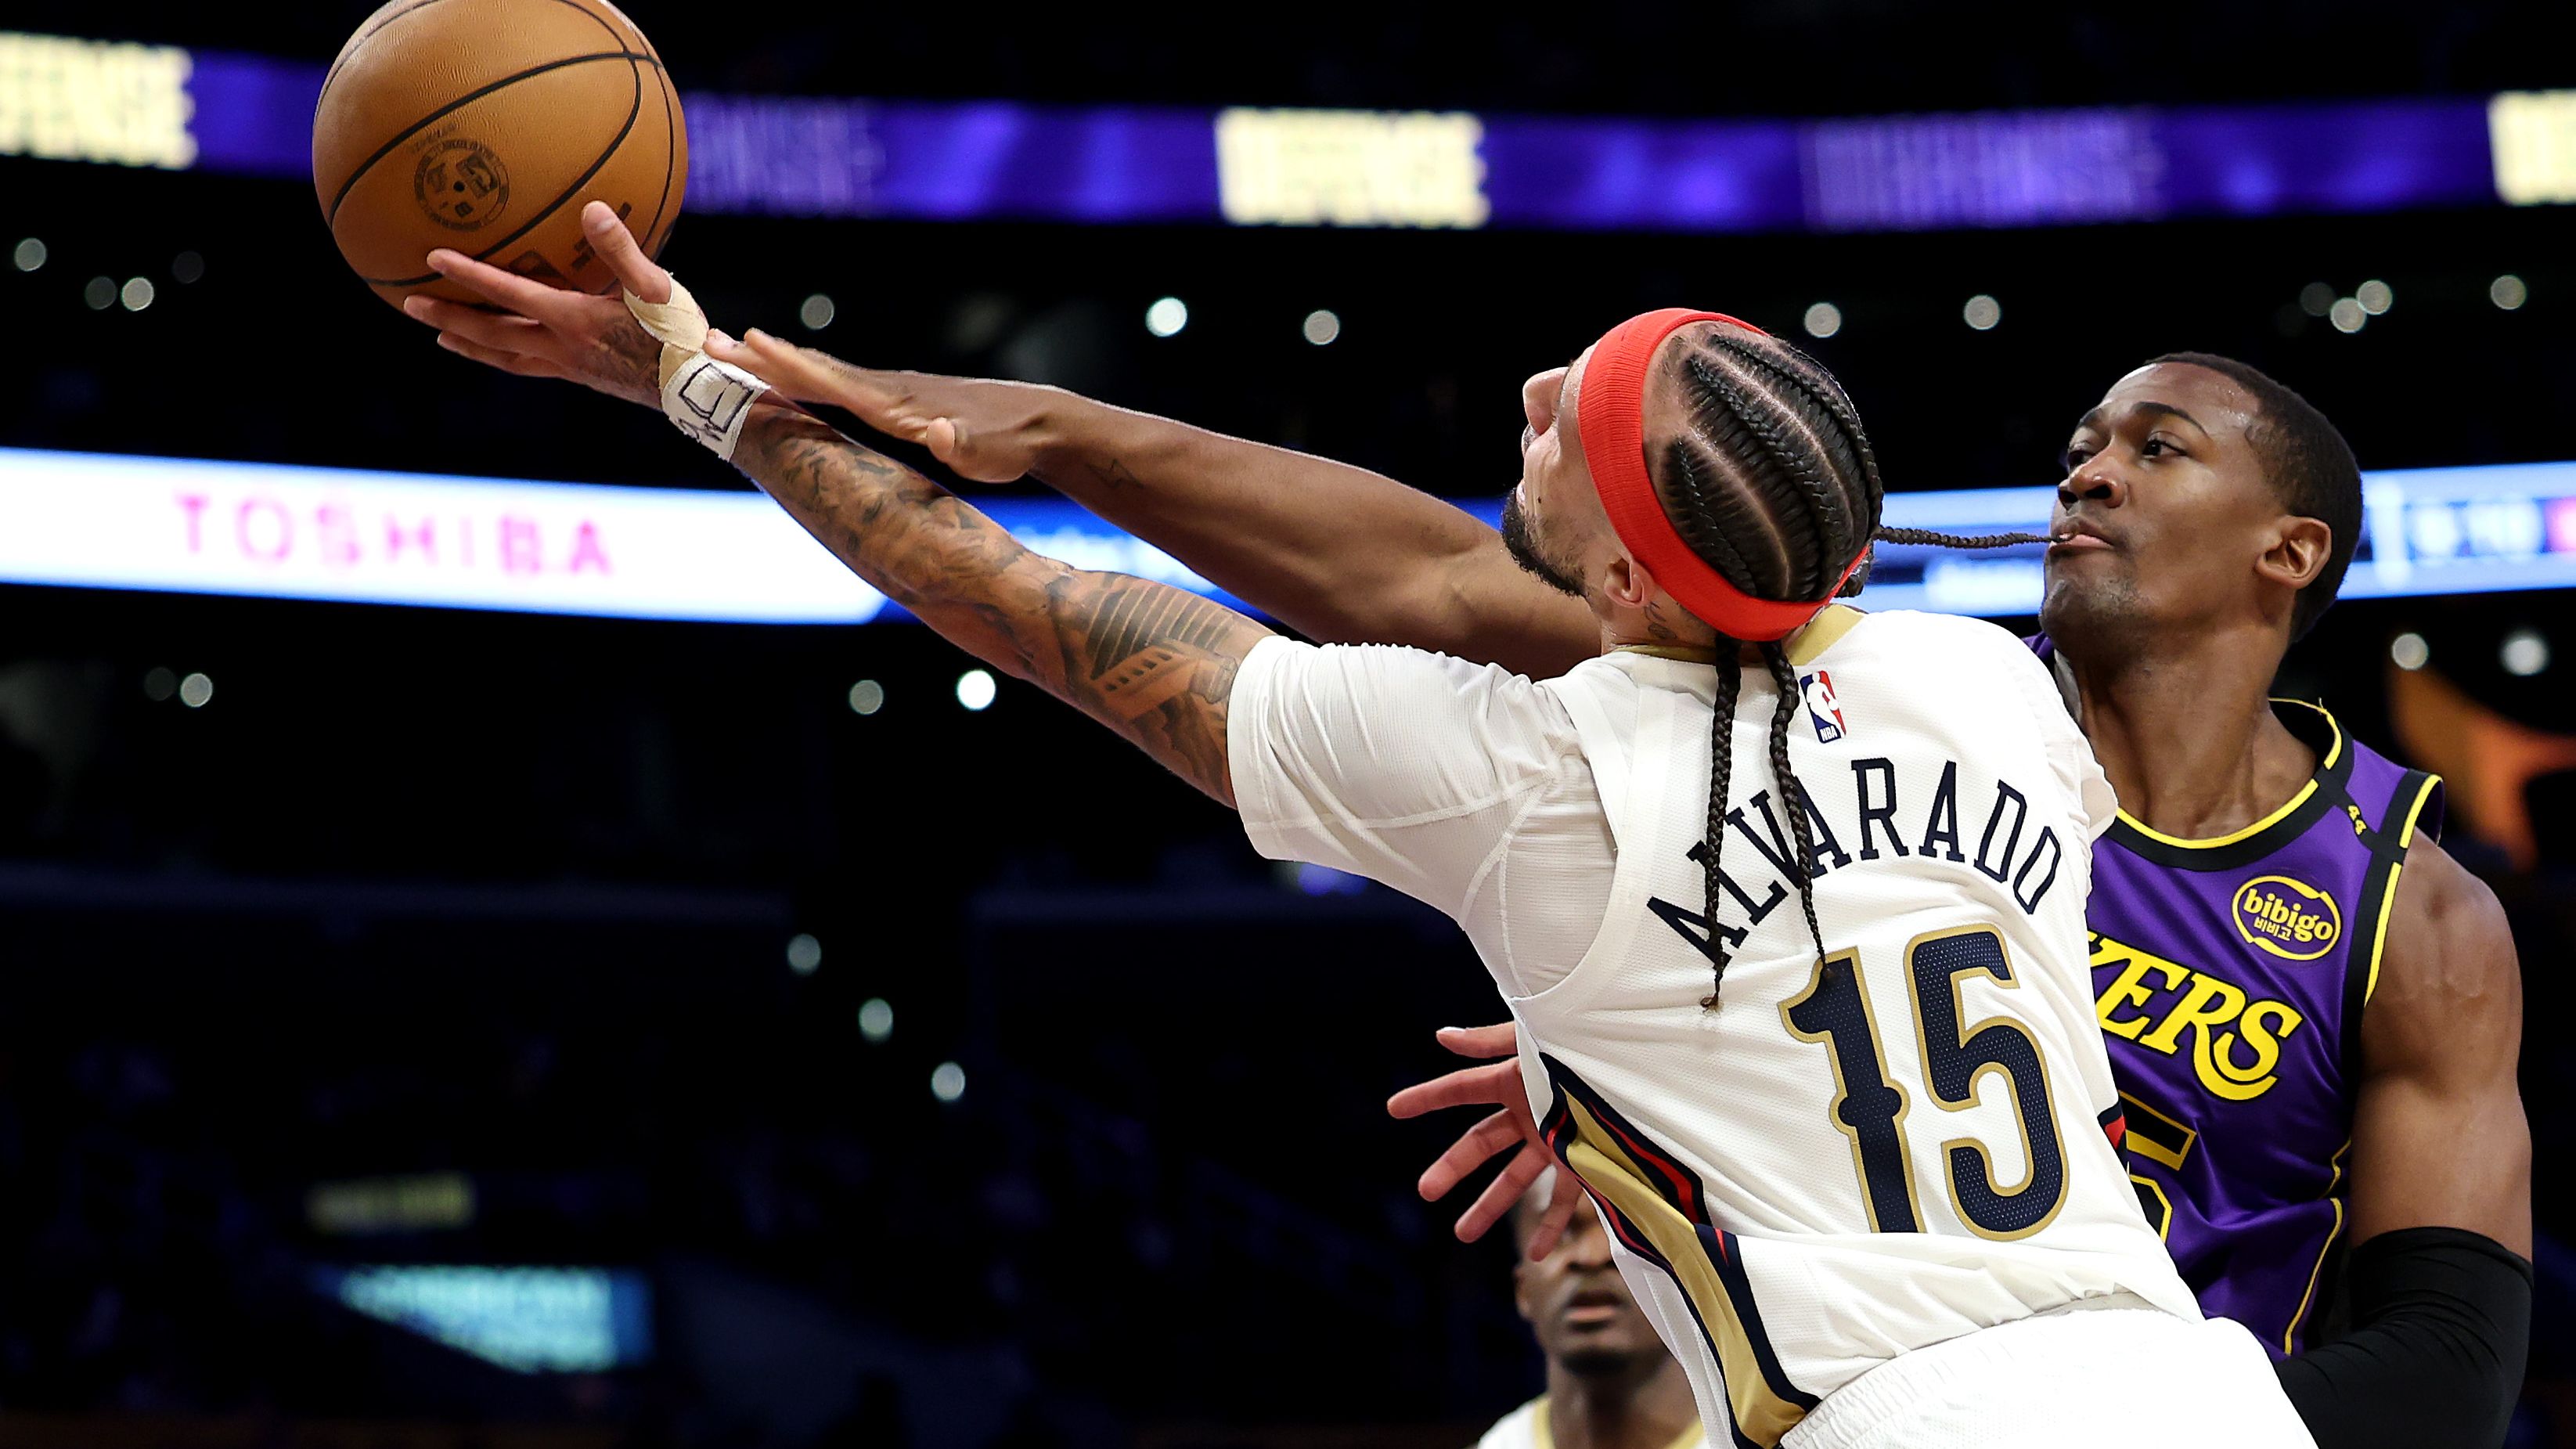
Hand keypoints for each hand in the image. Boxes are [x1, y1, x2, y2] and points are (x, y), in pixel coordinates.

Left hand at [400, 201, 674, 408]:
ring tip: (443, 337)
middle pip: (492, 335)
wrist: (697, 392)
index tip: (433, 258)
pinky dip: (506, 356)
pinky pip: (531, 366)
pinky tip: (510, 349)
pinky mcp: (584, 379)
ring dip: (470, 346)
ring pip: (506, 358)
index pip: (509, 295)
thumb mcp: (655, 288)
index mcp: (572, 320)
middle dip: (450, 317)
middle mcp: (561, 348)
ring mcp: (570, 368)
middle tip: (412, 304)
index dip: (470, 276)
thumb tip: (590, 208)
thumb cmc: (680, 337)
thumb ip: (620, 249)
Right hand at [705, 330, 1064, 483]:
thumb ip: (962, 445)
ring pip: (821, 373)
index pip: (831, 382)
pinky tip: (789, 377)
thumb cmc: (1009, 444)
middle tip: (707, 339)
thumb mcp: (987, 454)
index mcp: (895, 403)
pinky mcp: (896, 400)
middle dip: (761, 358)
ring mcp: (890, 391)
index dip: (788, 366)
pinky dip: (804, 377)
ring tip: (732, 351)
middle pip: (812, 369)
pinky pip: (837, 386)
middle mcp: (886, 389)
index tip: (746, 342)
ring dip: (775, 364)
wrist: (1037, 422)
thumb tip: (942, 435)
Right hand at [1386, 1022, 1579, 1259]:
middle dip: (1452, 1167)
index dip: (1427, 1098)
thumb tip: (1441, 1037)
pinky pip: (1564, 1201)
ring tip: (1461, 1233)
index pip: (1462, 1089)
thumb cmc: (1594, 1048)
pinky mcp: (1587, 1162)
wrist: (1652, 1073)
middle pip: (1481, 1143)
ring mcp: (1557, 1140)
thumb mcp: (1539, 1042)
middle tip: (1425, 1190)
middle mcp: (1532, 1112)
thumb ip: (1490, 1042)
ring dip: (1488, 1206)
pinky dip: (1549, 1228)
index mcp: (1517, 1079)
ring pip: (1514, 1180)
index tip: (1393, 1109)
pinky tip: (1536, 1256)